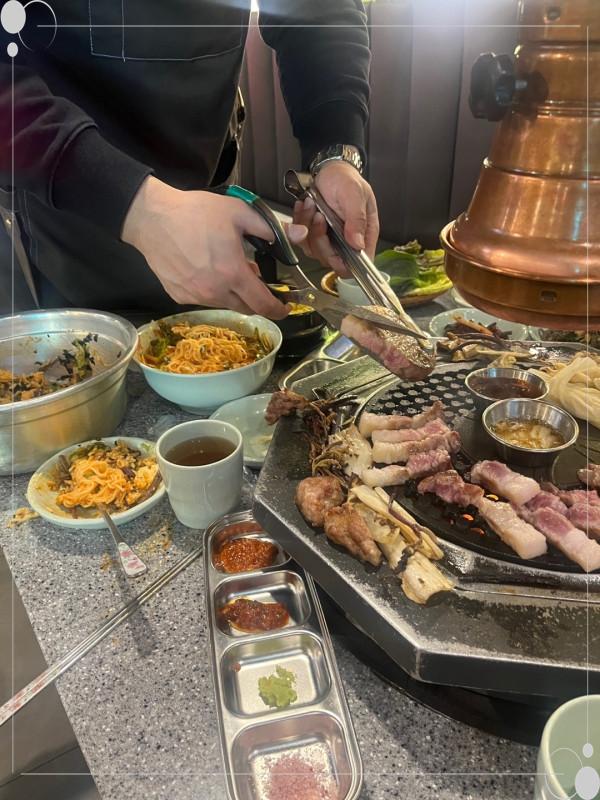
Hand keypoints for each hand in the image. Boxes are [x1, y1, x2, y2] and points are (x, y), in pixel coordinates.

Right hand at [122, 176, 306, 317]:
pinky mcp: (179, 296)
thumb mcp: (239, 212)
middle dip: (256, 299)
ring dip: (234, 294)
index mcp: (233, 274)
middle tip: (256, 281)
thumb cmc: (195, 212)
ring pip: (225, 304)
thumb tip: (300, 236)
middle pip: (245, 308)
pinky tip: (207, 270)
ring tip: (229, 270)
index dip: (278, 309)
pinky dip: (212, 290)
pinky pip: (203, 300)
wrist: (152, 218)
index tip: (285, 307)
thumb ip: (272, 228)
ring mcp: (195, 296)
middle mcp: (215, 292)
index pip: (263, 304)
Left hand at [292, 161, 378, 274]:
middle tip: (320, 216)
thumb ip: (357, 219)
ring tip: (312, 205)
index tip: (333, 252)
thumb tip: (358, 244)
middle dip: (321, 240)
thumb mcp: (355, 194)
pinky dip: (299, 222)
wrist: (329, 169)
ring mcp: (328, 239)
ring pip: (313, 250)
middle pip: (331, 259)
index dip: (345, 264)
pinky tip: (305, 206)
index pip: (357, 264)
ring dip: (309, 228)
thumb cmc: (346, 180)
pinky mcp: (313, 234)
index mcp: (364, 235)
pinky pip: (301, 239)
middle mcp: (346, 241)